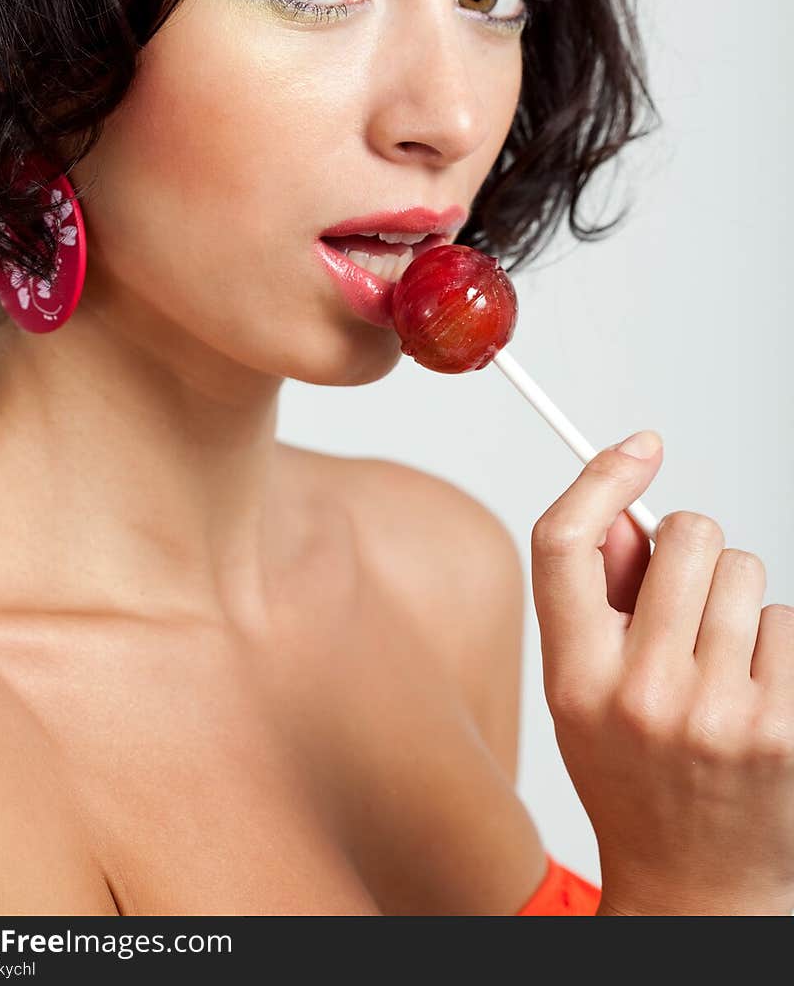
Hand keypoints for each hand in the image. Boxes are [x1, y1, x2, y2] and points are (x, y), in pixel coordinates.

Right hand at [531, 431, 793, 915]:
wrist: (697, 886)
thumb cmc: (635, 774)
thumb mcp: (582, 691)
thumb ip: (593, 597)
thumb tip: (627, 510)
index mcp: (573, 678)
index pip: (563, 543)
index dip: (601, 477)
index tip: (639, 448)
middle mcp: (640, 693)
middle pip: (686, 538)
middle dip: (695, 552)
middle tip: (689, 605)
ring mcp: (718, 713)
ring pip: (746, 573)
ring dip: (738, 602)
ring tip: (723, 665)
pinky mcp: (785, 726)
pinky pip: (789, 622)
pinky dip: (778, 645)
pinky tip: (758, 695)